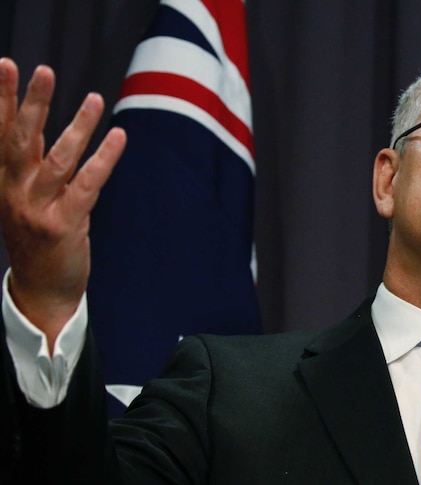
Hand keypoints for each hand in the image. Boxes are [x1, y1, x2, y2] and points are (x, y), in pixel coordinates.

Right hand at [0, 58, 124, 350]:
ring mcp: (37, 208)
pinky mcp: (64, 224)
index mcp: (3, 182)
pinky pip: (87, 184)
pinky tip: (118, 136)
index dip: (0, 99)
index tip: (4, 64)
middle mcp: (14, 191)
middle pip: (22, 139)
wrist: (41, 290)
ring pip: (58, 159)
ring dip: (78, 127)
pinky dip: (104, 158)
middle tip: (42, 70)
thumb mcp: (23, 196)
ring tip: (95, 99)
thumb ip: (30, 162)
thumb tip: (38, 120)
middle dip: (32, 103)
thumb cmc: (36, 236)